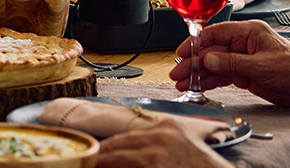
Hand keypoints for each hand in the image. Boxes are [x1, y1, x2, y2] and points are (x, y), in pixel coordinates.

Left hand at [96, 118, 231, 167]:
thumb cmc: (201, 165)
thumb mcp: (183, 143)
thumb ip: (158, 140)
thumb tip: (128, 147)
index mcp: (166, 126)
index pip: (126, 136)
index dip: (108, 147)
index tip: (96, 153)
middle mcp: (159, 136)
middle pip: (116, 145)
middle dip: (100, 156)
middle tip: (88, 160)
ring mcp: (155, 154)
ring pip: (115, 159)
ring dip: (102, 164)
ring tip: (91, 166)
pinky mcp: (153, 166)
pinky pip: (126, 167)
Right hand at [169, 20, 289, 107]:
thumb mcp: (262, 65)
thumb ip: (232, 63)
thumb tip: (208, 60)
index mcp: (248, 32)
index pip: (216, 33)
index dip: (196, 41)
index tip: (182, 51)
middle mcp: (243, 44)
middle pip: (211, 50)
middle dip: (193, 61)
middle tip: (177, 72)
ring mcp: (242, 59)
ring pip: (214, 65)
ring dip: (198, 74)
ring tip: (181, 83)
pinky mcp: (244, 74)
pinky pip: (221, 76)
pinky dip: (209, 81)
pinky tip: (196, 86)